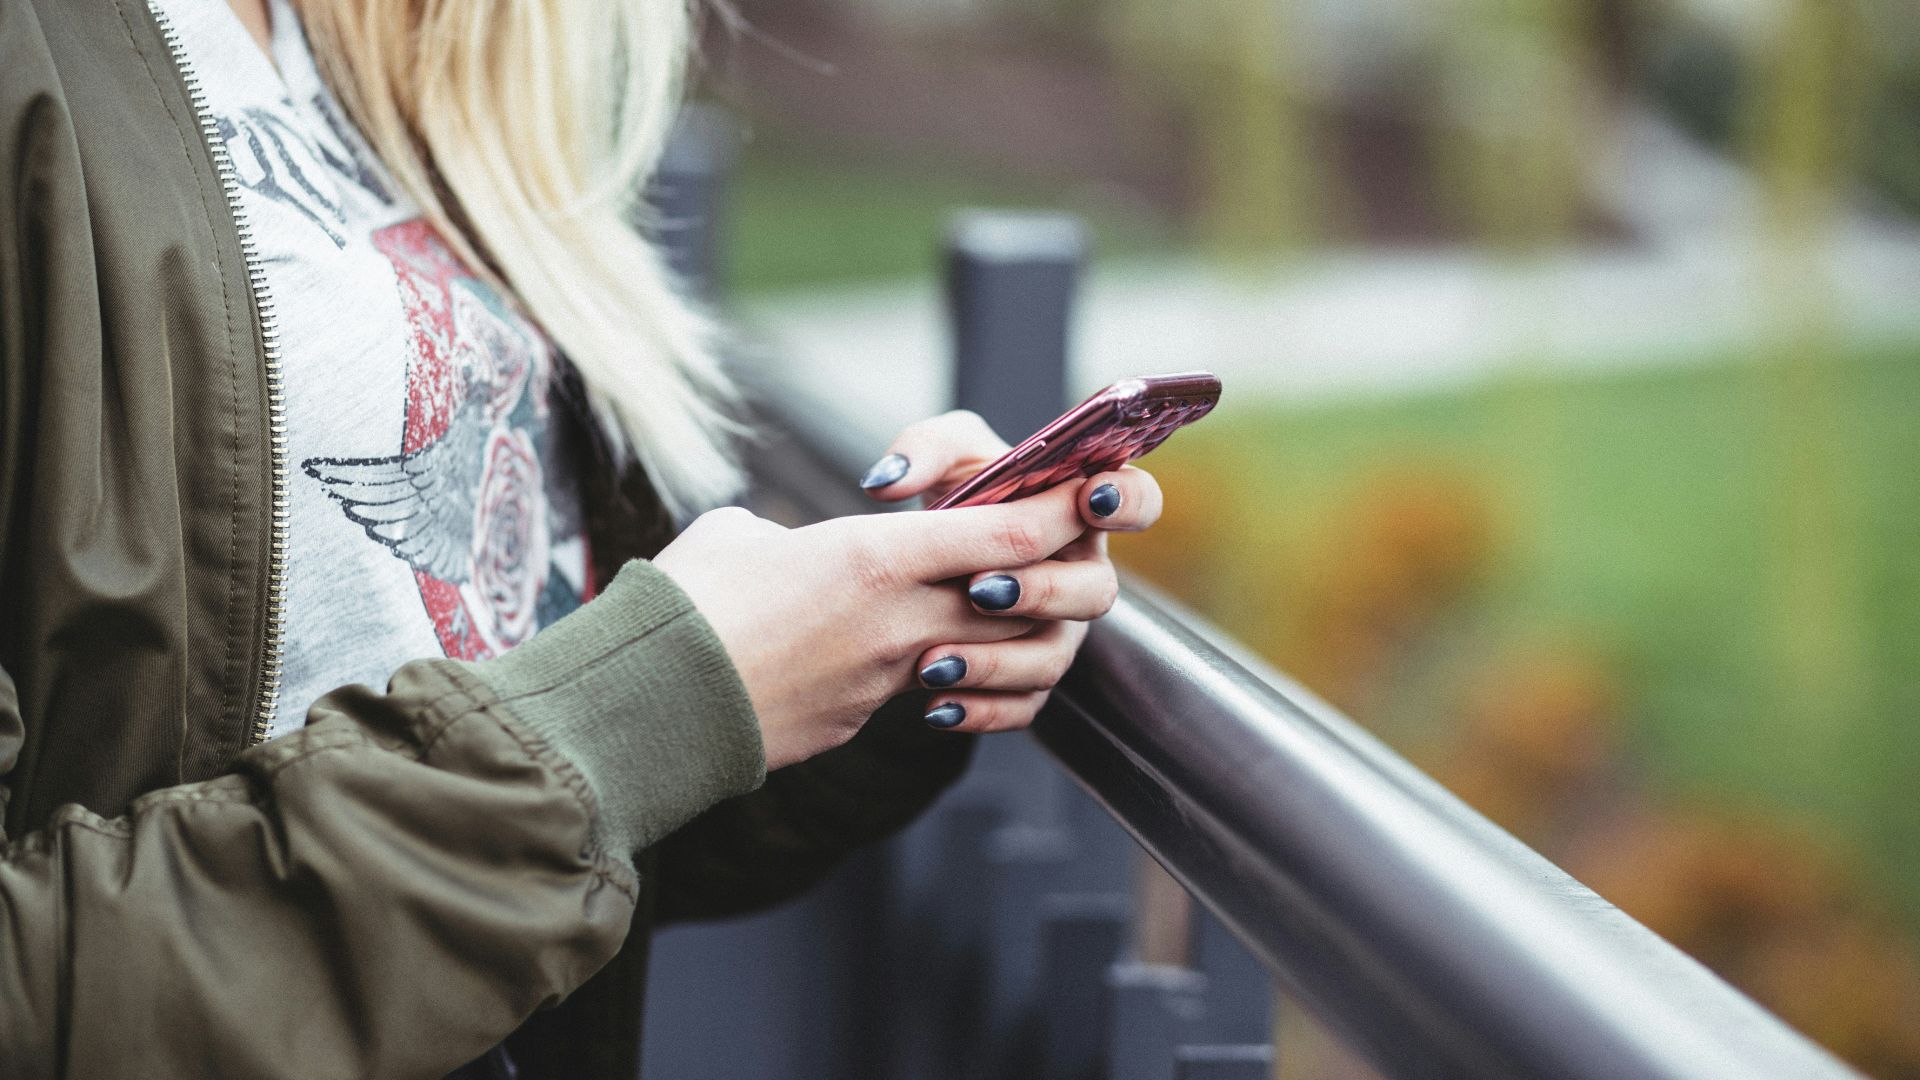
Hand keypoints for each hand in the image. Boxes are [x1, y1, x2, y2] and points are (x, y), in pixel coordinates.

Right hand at [655, 480, 1104, 770]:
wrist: (648, 708)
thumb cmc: (683, 604)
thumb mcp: (740, 536)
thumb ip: (793, 535)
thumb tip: (792, 552)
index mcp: (875, 558)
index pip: (1008, 533)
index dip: (1058, 512)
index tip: (1082, 493)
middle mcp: (900, 621)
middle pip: (1020, 599)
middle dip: (1047, 575)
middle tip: (1044, 552)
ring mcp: (887, 680)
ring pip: (985, 652)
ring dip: (999, 632)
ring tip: (979, 608)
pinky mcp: (862, 720)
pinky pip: (928, 693)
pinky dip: (941, 675)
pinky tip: (916, 661)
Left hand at [857, 410, 1163, 733]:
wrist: (921, 563)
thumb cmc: (954, 494)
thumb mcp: (940, 456)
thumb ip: (922, 449)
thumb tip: (888, 483)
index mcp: (1080, 511)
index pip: (1137, 501)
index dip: (1127, 501)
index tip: (1089, 498)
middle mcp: (1080, 575)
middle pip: (1097, 592)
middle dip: (1042, 590)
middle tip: (980, 588)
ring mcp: (1059, 632)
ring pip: (1053, 658)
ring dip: (997, 661)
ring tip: (934, 660)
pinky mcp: (1028, 679)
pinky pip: (1021, 706)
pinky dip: (979, 710)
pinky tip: (936, 706)